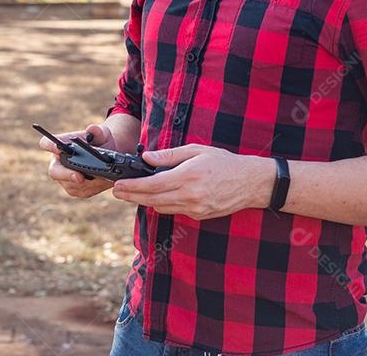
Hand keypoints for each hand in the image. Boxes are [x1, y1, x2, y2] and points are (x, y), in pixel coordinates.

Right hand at [39, 123, 115, 198]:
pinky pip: (82, 191)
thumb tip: (92, 129)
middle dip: (67, 175)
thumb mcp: (101, 133)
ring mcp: (64, 179)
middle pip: (54, 172)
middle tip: (79, 177)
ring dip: (85, 183)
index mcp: (59, 145)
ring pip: (70, 185)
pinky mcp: (75, 189)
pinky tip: (102, 182)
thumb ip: (97, 131)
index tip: (57, 147)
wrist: (109, 154)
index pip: (46, 143)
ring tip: (100, 178)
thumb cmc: (99, 140)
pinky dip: (93, 188)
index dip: (49, 145)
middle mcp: (58, 163)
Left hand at [112, 144, 275, 219]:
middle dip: (132, 196)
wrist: (250, 183)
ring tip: (132, 194)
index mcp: (187, 177)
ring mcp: (195, 209)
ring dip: (145, 202)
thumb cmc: (224, 162)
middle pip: (152, 199)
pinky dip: (162, 205)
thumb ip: (170, 155)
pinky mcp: (199, 215)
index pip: (151, 185)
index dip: (132, 187)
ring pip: (161, 208)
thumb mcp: (196, 150)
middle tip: (116, 192)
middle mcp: (190, 196)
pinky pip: (174, 211)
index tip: (118, 186)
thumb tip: (147, 158)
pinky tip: (156, 198)